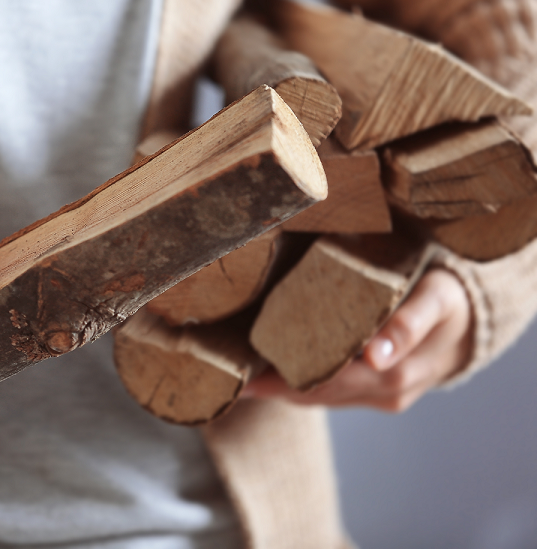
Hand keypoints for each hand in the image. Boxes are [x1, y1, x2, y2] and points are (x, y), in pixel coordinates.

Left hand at [242, 269, 472, 411]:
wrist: (472, 323)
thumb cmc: (448, 297)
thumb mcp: (435, 299)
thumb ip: (407, 321)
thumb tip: (374, 354)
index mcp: (393, 372)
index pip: (323, 382)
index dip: (279, 381)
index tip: (241, 375)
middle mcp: (383, 392)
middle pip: (313, 393)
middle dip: (268, 384)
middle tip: (222, 369)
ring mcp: (379, 397)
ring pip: (318, 398)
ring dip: (276, 388)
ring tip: (232, 373)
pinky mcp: (375, 395)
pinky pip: (329, 394)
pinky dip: (296, 385)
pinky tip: (264, 375)